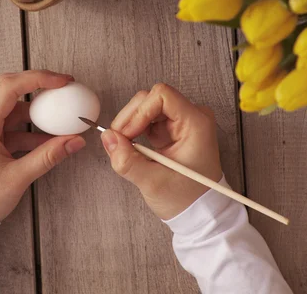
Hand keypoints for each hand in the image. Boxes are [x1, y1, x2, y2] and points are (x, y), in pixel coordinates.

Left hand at [0, 70, 85, 220]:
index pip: (10, 86)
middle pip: (6, 87)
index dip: (40, 78)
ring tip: (56, 123)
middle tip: (60, 89)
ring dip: (30, 110)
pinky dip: (21, 127)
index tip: (63, 82)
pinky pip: (1, 122)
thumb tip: (75, 141)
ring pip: (4, 105)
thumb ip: (49, 156)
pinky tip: (42, 140)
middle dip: (36, 86)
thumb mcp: (18, 177)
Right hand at [101, 84, 221, 219]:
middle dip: (130, 119)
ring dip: (129, 125)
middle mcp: (191, 116)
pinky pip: (145, 118)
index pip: (162, 95)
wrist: (199, 211)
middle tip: (120, 144)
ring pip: (144, 106)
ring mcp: (180, 120)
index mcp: (196, 123)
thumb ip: (127, 161)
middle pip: (150, 98)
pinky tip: (134, 149)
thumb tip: (107, 138)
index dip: (140, 112)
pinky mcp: (170, 127)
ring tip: (127, 150)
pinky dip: (134, 131)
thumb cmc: (186, 198)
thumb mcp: (153, 183)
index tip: (128, 135)